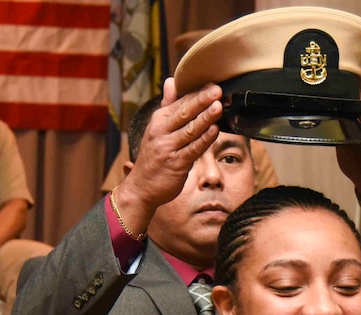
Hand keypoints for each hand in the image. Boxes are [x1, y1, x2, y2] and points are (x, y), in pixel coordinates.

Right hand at [115, 78, 223, 213]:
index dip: (197, 93)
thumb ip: (168, 105)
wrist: (141, 187)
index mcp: (158, 121)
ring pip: (190, 130)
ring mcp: (168, 148)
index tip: (213, 84)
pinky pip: (193, 149)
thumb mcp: (157, 128)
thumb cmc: (154, 157)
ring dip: (205, 118)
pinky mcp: (176, 164)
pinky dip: (204, 140)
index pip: (180, 103)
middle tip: (217, 90)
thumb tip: (171, 81)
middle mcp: (161, 132)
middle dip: (201, 100)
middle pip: (184, 113)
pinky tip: (215, 130)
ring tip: (219, 107)